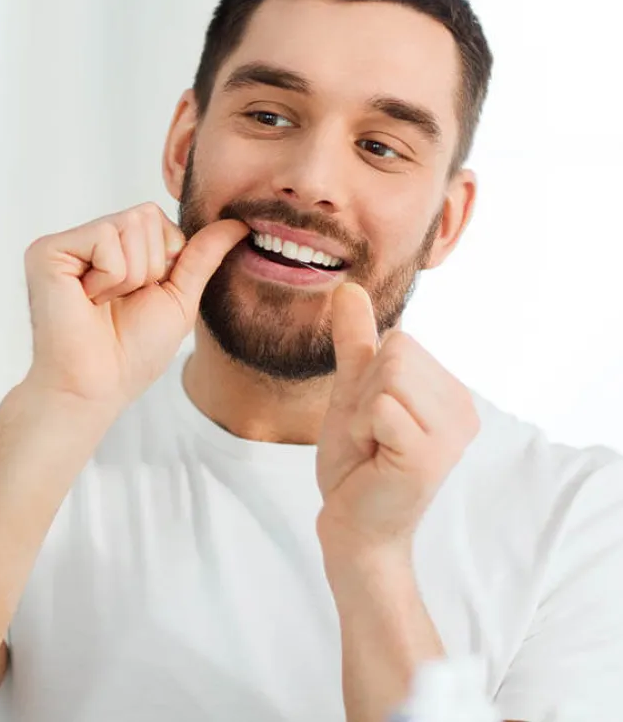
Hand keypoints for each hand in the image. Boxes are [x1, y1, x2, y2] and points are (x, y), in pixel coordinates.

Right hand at [23, 202, 247, 412]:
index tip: (140, 297)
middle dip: (149, 267)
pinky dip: (110, 277)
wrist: (98, 386)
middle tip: (120, 302)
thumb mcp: (180, 297)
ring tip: (103, 303)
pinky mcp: (47, 250)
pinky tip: (87, 300)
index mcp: (115, 248)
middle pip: (146, 215)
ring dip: (131, 276)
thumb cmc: (133, 351)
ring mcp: (66, 243)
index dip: (165, 261)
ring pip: (129, 225)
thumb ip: (203, 255)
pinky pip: (105, 237)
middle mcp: (88, 240)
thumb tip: (239, 222)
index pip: (158, 218)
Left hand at [315, 283, 478, 556]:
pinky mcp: (428, 456)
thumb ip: (356, 340)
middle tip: (371, 436)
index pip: (399, 339)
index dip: (369, 377)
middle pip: (396, 350)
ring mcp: (451, 434)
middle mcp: (464, 409)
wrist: (352, 524)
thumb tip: (347, 286)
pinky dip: (361, 429)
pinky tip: (375, 460)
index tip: (374, 419)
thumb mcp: (353, 389)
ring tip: (374, 446)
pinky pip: (380, 405)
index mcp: (452, 392)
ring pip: (388, 374)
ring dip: (362, 411)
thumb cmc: (357, 462)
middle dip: (365, 392)